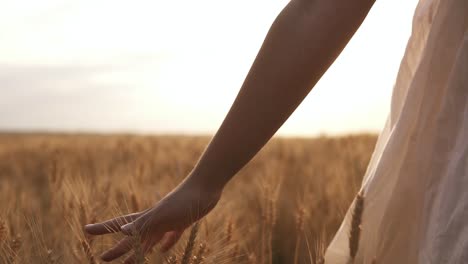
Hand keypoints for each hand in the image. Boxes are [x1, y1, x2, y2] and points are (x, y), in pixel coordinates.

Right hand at [84, 177, 221, 262]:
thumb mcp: (163, 214)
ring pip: (149, 240)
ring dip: (139, 251)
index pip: (120, 225)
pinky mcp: (183, 222)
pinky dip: (165, 243)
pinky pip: (171, 236)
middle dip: (117, 249)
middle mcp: (154, 220)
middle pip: (132, 238)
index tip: (86, 230)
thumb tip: (121, 232)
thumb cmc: (184, 200)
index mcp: (147, 218)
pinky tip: (164, 249)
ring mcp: (168, 221)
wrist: (207, 186)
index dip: (103, 229)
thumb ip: (143, 223)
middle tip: (102, 258)